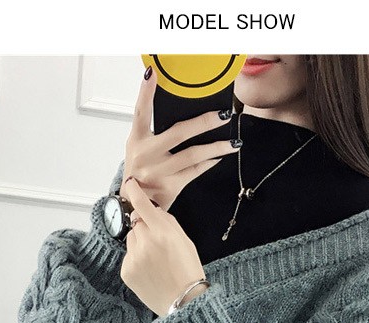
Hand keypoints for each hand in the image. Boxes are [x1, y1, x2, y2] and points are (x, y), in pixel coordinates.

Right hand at [118, 66, 239, 211]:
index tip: (153, 73)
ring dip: (217, 147)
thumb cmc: (140, 170)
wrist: (134, 203)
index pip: (140, 112)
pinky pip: (196, 171)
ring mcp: (160, 171)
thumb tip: (183, 111)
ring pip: (193, 154)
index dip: (145, 92)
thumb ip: (153, 131)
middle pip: (179, 133)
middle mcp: (146, 154)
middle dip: (204, 123)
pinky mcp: (171, 186)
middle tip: (224, 115)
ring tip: (234, 142)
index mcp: (137, 139)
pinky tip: (220, 156)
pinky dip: (210, 162)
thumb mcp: (138, 147)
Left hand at [120, 177, 208, 317]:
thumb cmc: (188, 272)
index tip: (130, 184)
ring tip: (155, 261)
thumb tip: (153, 211)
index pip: (142, 205)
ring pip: (131, 240)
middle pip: (137, 223)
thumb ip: (168, 223)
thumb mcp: (185, 241)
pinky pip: (128, 257)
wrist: (183, 302)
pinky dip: (136, 260)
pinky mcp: (126, 271)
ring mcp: (133, 258)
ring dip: (140, 244)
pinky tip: (149, 271)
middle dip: (145, 228)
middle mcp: (145, 243)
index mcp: (162, 233)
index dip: (134, 191)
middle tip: (159, 245)